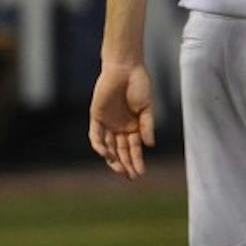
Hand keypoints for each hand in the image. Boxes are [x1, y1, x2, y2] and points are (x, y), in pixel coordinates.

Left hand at [89, 62, 154, 179]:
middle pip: (122, 150)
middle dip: (127, 164)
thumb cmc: (139, 85)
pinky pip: (96, 135)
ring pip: (109, 147)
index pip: (134, 148)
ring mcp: (108, 123)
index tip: (140, 173)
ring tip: (121, 170)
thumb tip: (149, 145)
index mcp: (134, 125)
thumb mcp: (147, 107)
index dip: (137, 161)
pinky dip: (100, 146)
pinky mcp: (96, 117)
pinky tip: (107, 154)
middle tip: (131, 176)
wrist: (125, 68)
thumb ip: (148, 126)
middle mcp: (120, 127)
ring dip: (114, 159)